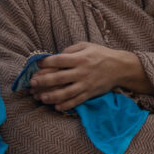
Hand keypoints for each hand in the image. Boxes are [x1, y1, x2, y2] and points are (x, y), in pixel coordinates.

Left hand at [30, 44, 151, 111]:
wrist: (120, 67)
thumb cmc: (100, 54)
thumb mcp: (86, 45)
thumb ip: (70, 50)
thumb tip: (55, 57)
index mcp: (80, 58)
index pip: (59, 60)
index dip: (46, 63)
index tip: (37, 65)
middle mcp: (82, 72)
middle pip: (59, 78)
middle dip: (44, 81)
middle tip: (32, 83)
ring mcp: (86, 84)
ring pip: (66, 92)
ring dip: (52, 96)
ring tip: (41, 98)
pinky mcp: (90, 94)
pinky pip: (76, 101)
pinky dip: (66, 105)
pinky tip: (56, 107)